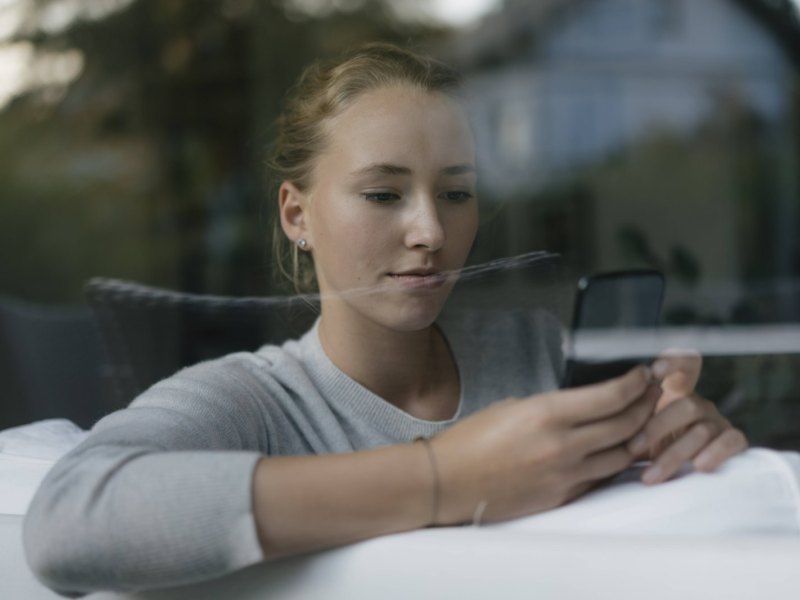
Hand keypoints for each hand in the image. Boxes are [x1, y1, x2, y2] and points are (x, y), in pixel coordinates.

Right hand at [429, 367, 660, 524]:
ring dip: (639, 435)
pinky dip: (615, 461)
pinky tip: (618, 450)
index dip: (635, 384)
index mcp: (547, 414)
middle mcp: (563, 445)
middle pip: (626, 424)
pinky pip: (602, 477)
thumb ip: (551, 408)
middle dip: (646, 404)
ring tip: (644, 420)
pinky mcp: (563, 496)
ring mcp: (566, 474)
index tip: (644, 374)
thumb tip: (582, 407)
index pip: (610, 397)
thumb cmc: (471, 441)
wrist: (449, 483)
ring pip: (622, 454)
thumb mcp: (512, 408)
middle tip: (654, 392)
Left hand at [626, 351, 747, 484]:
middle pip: (685, 406)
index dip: (675, 362)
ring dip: (673, 455)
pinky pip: (732, 441)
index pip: (684, 364)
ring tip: (650, 475)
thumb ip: (627, 417)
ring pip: (701, 430)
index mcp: (676, 391)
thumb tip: (604, 412)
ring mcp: (717, 422)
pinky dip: (716, 452)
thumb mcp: (633, 431)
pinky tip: (699, 466)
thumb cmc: (646, 449)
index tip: (654, 370)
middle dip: (656, 428)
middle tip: (632, 449)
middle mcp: (699, 404)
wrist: (671, 478)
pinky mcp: (733, 442)